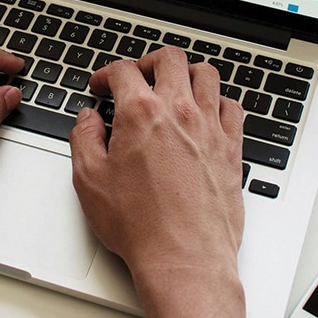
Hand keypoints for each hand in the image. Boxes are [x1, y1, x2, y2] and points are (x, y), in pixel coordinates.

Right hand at [70, 46, 252, 317]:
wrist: (184, 257)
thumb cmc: (140, 226)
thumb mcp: (90, 181)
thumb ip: (84, 139)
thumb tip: (88, 120)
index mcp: (141, 114)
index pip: (124, 71)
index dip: (106, 73)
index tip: (101, 85)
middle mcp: (179, 112)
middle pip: (170, 59)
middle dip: (148, 61)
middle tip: (138, 76)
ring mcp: (210, 127)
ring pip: (206, 74)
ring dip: (187, 73)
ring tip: (175, 85)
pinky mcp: (231, 148)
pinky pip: (232, 107)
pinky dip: (218, 101)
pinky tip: (208, 112)